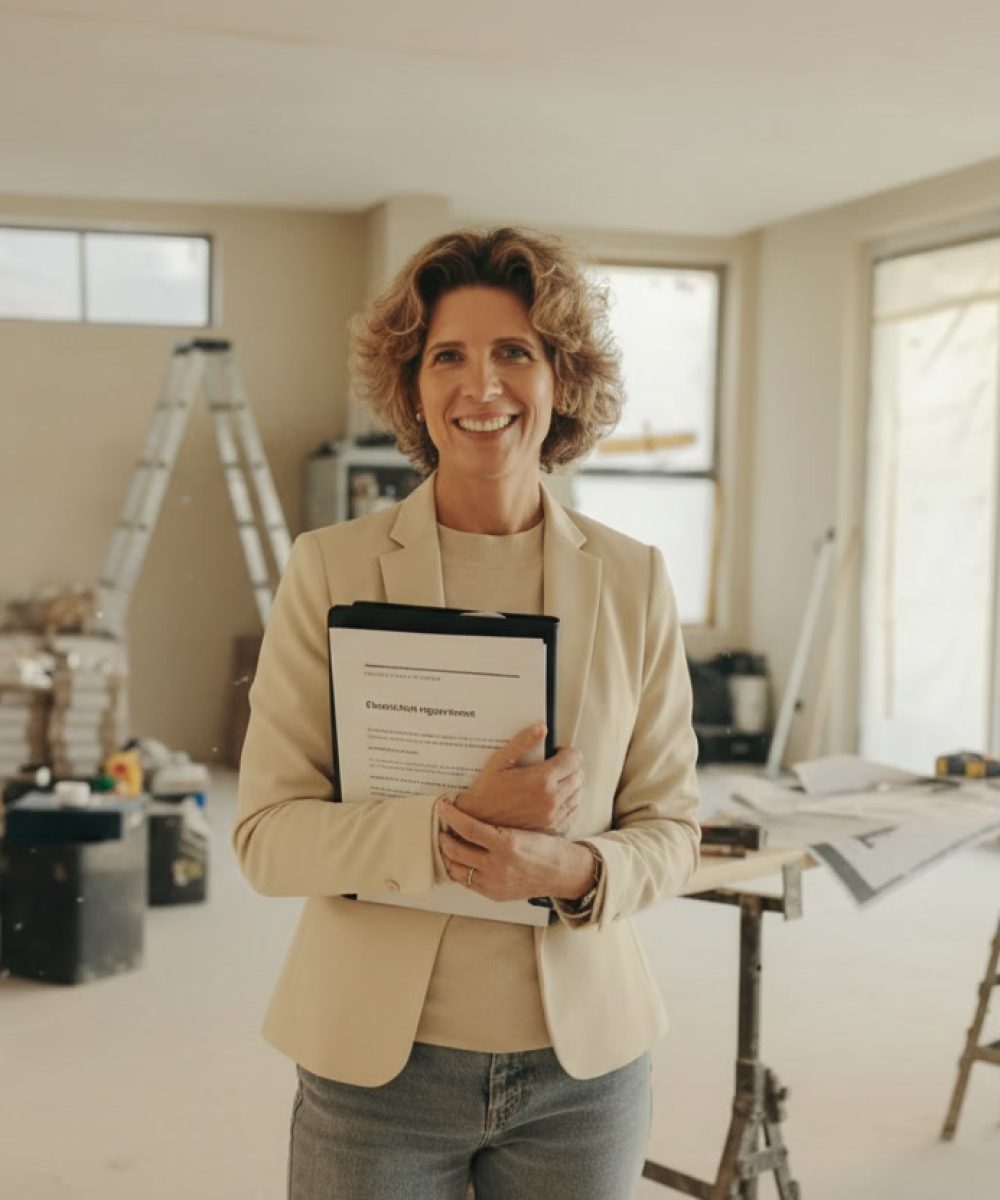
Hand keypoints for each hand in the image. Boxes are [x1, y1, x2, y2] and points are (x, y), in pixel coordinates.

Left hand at [437, 801, 595, 902]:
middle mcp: (498, 866)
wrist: (562, 873)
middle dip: (444, 837)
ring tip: (447, 843)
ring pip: (456, 870)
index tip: (443, 807)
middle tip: (443, 826)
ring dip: (447, 855)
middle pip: (455, 850)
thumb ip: (496, 827)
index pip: (468, 828)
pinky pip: (466, 882)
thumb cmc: (546, 847)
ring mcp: (494, 883)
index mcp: (507, 844)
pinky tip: (459, 860)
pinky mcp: (493, 894)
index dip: (451, 816)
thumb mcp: (523, 829)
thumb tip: (470, 815)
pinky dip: (458, 870)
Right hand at [455, 723, 583, 834]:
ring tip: (553, 783)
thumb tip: (542, 727)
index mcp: (542, 780)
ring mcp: (555, 817)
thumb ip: (522, 743)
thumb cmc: (486, 793)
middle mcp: (553, 799)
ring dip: (571, 785)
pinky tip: (554, 799)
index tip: (556, 754)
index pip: (574, 759)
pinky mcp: (554, 829)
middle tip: (554, 767)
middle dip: (570, 768)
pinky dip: (569, 803)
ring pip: (579, 794)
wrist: (478, 825)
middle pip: (579, 775)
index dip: (567, 753)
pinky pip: (574, 812)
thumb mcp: (498, 762)